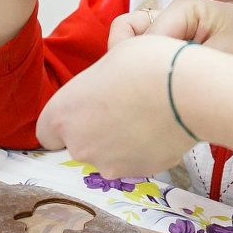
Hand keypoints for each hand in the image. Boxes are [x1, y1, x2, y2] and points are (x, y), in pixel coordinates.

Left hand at [37, 35, 195, 177]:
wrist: (186, 91)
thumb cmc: (146, 64)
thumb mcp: (109, 60)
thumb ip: (93, 87)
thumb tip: (102, 94)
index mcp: (63, 114)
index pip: (46, 131)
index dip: (65, 120)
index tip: (84, 108)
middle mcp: (79, 146)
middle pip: (79, 143)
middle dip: (95, 129)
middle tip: (121, 105)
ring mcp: (109, 164)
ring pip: (107, 155)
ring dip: (119, 141)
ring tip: (145, 115)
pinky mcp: (139, 173)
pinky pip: (134, 161)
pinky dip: (143, 149)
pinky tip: (159, 127)